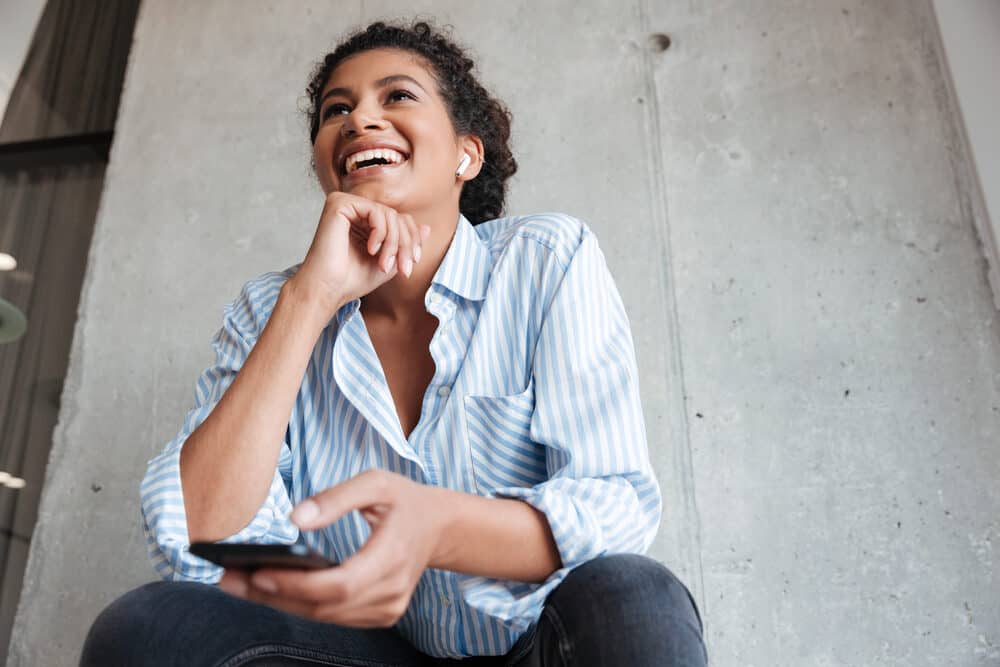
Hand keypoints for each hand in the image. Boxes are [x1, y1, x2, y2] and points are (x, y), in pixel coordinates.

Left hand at [217, 469, 446, 627]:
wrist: (439, 527)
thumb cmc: (404, 500)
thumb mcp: (376, 482)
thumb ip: (336, 498)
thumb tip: (294, 519)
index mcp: (393, 557)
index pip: (340, 584)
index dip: (297, 584)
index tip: (258, 572)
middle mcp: (392, 592)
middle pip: (324, 606)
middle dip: (273, 595)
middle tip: (228, 578)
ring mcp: (387, 609)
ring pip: (324, 616)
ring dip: (279, 603)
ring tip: (238, 583)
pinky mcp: (380, 615)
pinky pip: (333, 617)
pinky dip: (300, 605)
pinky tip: (269, 590)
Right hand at [290, 192, 430, 317]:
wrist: (328, 289)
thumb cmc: (352, 280)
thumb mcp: (390, 262)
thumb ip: (406, 244)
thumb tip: (427, 227)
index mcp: (365, 222)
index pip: (399, 220)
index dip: (412, 240)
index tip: (411, 263)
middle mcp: (355, 211)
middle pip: (397, 217)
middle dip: (405, 244)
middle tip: (403, 268)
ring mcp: (346, 204)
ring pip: (389, 214)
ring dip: (394, 243)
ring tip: (384, 264)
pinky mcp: (339, 203)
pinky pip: (375, 210)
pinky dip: (380, 232)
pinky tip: (371, 249)